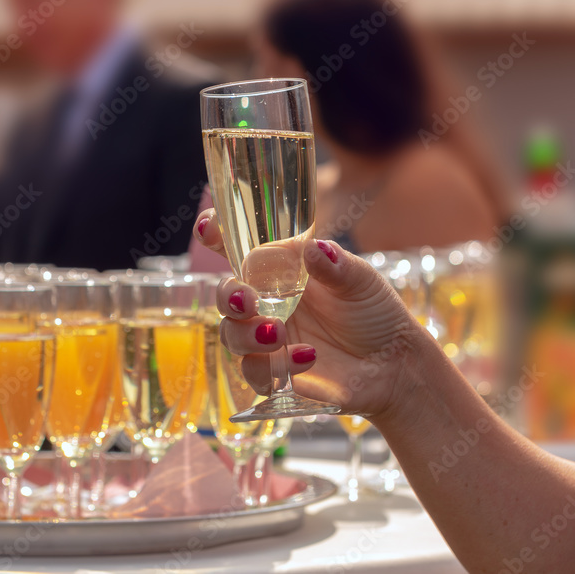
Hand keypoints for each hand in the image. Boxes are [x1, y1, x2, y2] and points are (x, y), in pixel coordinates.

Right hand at [194, 209, 437, 419]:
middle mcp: (268, 304)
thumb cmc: (376, 314)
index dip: (216, 235)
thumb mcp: (361, 282)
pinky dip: (274, 365)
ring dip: (247, 334)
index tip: (207, 228)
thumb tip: (312, 248)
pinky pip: (254, 372)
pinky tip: (308, 357)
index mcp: (281, 273)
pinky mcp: (275, 373)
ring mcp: (268, 340)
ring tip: (279, 334)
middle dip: (228, 296)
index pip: (238, 248)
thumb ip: (336, 265)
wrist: (395, 366)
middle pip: (226, 295)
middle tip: (247, 301)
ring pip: (231, 335)